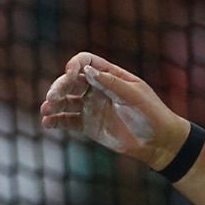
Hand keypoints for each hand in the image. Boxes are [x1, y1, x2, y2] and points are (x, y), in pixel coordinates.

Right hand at [40, 52, 185, 169]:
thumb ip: (111, 83)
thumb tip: (86, 70)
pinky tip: (48, 123)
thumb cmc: (151, 114)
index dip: (75, 65)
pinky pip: (67, 121)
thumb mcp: (134, 96)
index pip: (86, 62)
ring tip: (46, 110)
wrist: (158, 142)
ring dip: (53, 104)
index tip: (70, 74)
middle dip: (59, 87)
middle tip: (53, 98)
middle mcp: (97, 88)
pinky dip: (56, 121)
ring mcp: (91, 106)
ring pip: (65, 101)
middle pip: (71, 81)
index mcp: (110, 76)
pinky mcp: (88, 125)